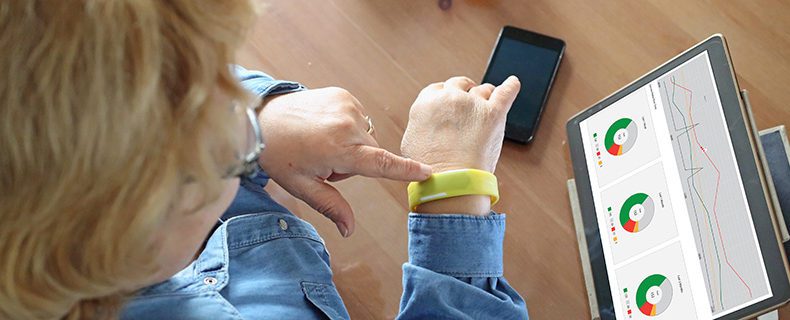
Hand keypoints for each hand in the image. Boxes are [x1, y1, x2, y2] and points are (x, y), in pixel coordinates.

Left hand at [258, 87, 431, 236]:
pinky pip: (359, 120)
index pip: (380, 163)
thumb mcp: (303, 186)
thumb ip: (331, 206)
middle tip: (324, 161)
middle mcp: (346, 123)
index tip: (427, 172)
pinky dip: (347, 127)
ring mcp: (347, 105)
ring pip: (366, 137)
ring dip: (352, 144)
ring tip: (323, 142)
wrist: (261, 118)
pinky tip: (325, 127)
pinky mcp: (344, 95)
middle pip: (371, 153)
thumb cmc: (280, 154)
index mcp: (337, 149)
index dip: (404, 170)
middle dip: (355, 162)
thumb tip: (349, 230)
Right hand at [401, 76, 519, 213]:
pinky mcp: (493, 113)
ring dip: (486, 95)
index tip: (452, 100)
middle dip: (465, 92)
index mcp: (426, 102)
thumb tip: (429, 124)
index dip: (447, 95)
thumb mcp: (412, 141)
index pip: (439, 88)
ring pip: (483, 90)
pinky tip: (513, 83)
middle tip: (470, 102)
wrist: (449, 182)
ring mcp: (473, 104)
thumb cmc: (430, 168)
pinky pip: (506, 92)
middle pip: (460, 85)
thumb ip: (421, 124)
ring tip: (489, 103)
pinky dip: (511, 86)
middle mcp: (449, 97)